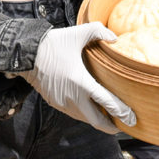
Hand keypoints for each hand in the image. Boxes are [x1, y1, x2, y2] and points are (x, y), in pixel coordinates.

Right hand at [21, 22, 135, 133]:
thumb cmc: (53, 44)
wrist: (26, 54)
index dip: (121, 112)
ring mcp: (62, 102)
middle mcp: (72, 97)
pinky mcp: (54, 102)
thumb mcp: (77, 33)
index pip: (106, 102)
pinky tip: (89, 109)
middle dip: (110, 126)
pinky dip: (84, 114)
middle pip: (96, 120)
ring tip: (108, 118)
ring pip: (84, 118)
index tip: (131, 118)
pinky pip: (73, 113)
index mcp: (81, 82)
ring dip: (97, 120)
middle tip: (122, 125)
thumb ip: (98, 31)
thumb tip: (115, 38)